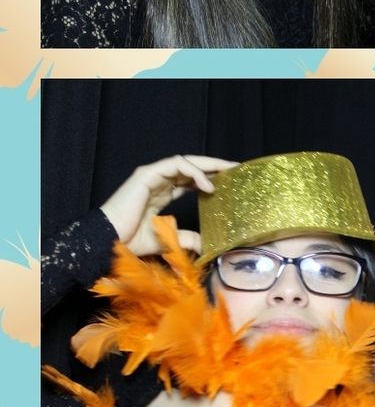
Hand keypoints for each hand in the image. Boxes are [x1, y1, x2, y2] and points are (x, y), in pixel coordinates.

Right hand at [99, 154, 237, 253]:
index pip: (189, 180)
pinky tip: (207, 185)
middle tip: (235, 168)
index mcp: (160, 194)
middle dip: (213, 166)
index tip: (228, 181)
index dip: (208, 178)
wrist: (107, 243)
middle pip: (190, 167)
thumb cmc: (128, 242)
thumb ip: (185, 238)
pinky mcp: (147, 174)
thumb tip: (205, 244)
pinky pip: (176, 165)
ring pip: (185, 162)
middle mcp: (157, 182)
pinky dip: (194, 172)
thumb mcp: (165, 240)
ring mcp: (152, 176)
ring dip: (207, 165)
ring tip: (226, 173)